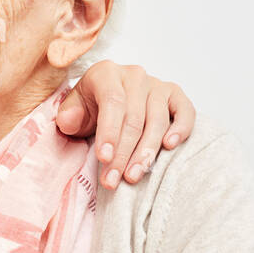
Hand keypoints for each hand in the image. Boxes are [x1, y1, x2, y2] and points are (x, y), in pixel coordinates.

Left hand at [57, 61, 195, 189]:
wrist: (109, 100)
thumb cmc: (90, 107)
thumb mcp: (73, 110)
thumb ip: (68, 115)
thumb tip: (70, 120)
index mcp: (106, 73)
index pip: (112, 102)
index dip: (109, 132)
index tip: (104, 158)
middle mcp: (134, 75)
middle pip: (133, 118)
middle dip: (123, 153)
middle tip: (113, 179)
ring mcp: (157, 84)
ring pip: (157, 121)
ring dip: (146, 152)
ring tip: (133, 176)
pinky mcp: (175, 95)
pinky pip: (185, 111)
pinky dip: (181, 128)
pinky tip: (170, 146)